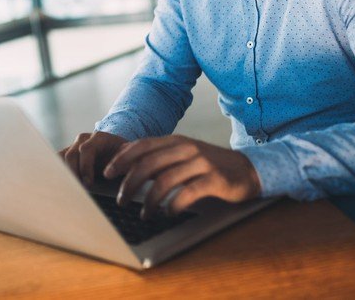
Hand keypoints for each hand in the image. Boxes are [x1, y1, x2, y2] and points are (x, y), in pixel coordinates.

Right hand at [59, 131, 127, 186]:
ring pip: (61, 158)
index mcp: (98, 138)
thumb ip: (126, 156)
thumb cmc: (121, 153)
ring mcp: (74, 146)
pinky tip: (59, 184)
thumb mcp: (127, 154)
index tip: (88, 183)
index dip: (85, 166)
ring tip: (68, 189)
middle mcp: (83, 139)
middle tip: (78, 189)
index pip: (86, 149)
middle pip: (71, 155)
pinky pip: (57, 161)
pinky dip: (57, 171)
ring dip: (63, 174)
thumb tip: (123, 162)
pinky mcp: (67, 154)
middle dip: (74, 173)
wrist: (114, 148)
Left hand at [103, 135, 260, 218]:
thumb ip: (159, 157)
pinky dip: (173, 205)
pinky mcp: (214, 179)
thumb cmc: (209, 166)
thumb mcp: (182, 155)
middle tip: (120, 199)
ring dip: (149, 200)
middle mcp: (186, 148)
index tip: (107, 173)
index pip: (142, 146)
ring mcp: (201, 162)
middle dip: (129, 183)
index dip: (122, 158)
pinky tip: (167, 213)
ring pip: (165, 179)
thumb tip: (126, 161)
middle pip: (148, 163)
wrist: (247, 170)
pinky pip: (188, 192)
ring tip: (144, 214)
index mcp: (175, 141)